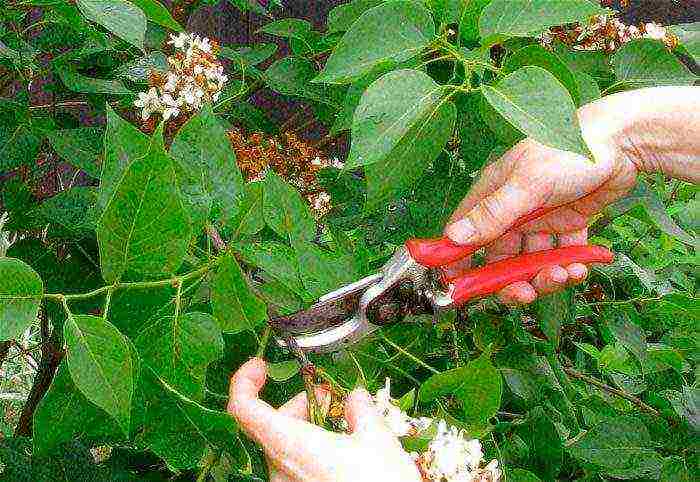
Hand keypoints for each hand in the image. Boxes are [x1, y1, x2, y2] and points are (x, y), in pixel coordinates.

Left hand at [227, 358, 421, 481]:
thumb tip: (356, 397)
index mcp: (291, 445)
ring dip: (309, 428)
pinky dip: (313, 450)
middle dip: (301, 404)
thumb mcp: (378, 439)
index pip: (244, 409)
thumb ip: (362, 411)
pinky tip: (344, 451)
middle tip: (334, 400)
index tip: (259, 366)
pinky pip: (296, 466)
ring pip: (285, 446)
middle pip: (272, 424)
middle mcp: (281, 470)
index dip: (244, 382)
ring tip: (346, 427)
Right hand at [443, 86, 699, 304]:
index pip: (465, 233)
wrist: (622, 141)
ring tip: (562, 275)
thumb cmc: (568, 152)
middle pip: (501, 256)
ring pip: (532, 260)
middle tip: (525, 294)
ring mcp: (541, 218)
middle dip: (511, 280)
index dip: (459, 260)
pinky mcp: (567, 223)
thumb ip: (492, 213)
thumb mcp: (527, 184)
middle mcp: (513, 210)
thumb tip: (454, 237)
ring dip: (544, 275)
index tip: (459, 287)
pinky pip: (562, 253)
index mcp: (493, 195)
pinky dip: (569, 265)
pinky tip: (580, 267)